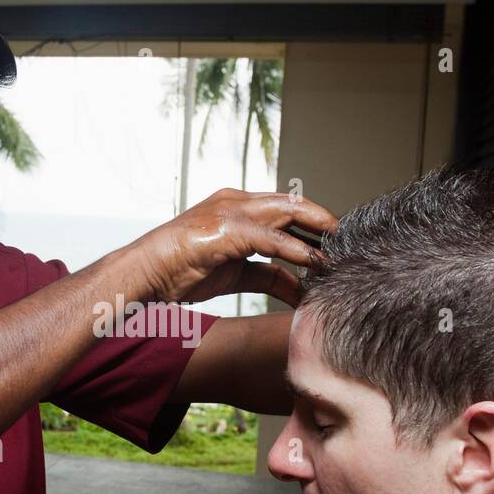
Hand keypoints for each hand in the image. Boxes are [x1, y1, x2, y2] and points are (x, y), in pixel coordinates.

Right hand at [130, 189, 337, 305]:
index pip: (284, 209)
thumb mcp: (236, 275)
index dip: (313, 223)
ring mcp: (231, 212)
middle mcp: (236, 202)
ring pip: (286, 211)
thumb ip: (270, 276)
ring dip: (317, 229)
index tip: (335, 241)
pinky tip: (314, 261)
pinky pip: (271, 238)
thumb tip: (300, 290)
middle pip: (292, 204)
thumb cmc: (182, 271)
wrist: (145, 272)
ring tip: (340, 246)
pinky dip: (295, 249)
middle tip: (348, 239)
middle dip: (323, 220)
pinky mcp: (226, 230)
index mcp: (236, 207)